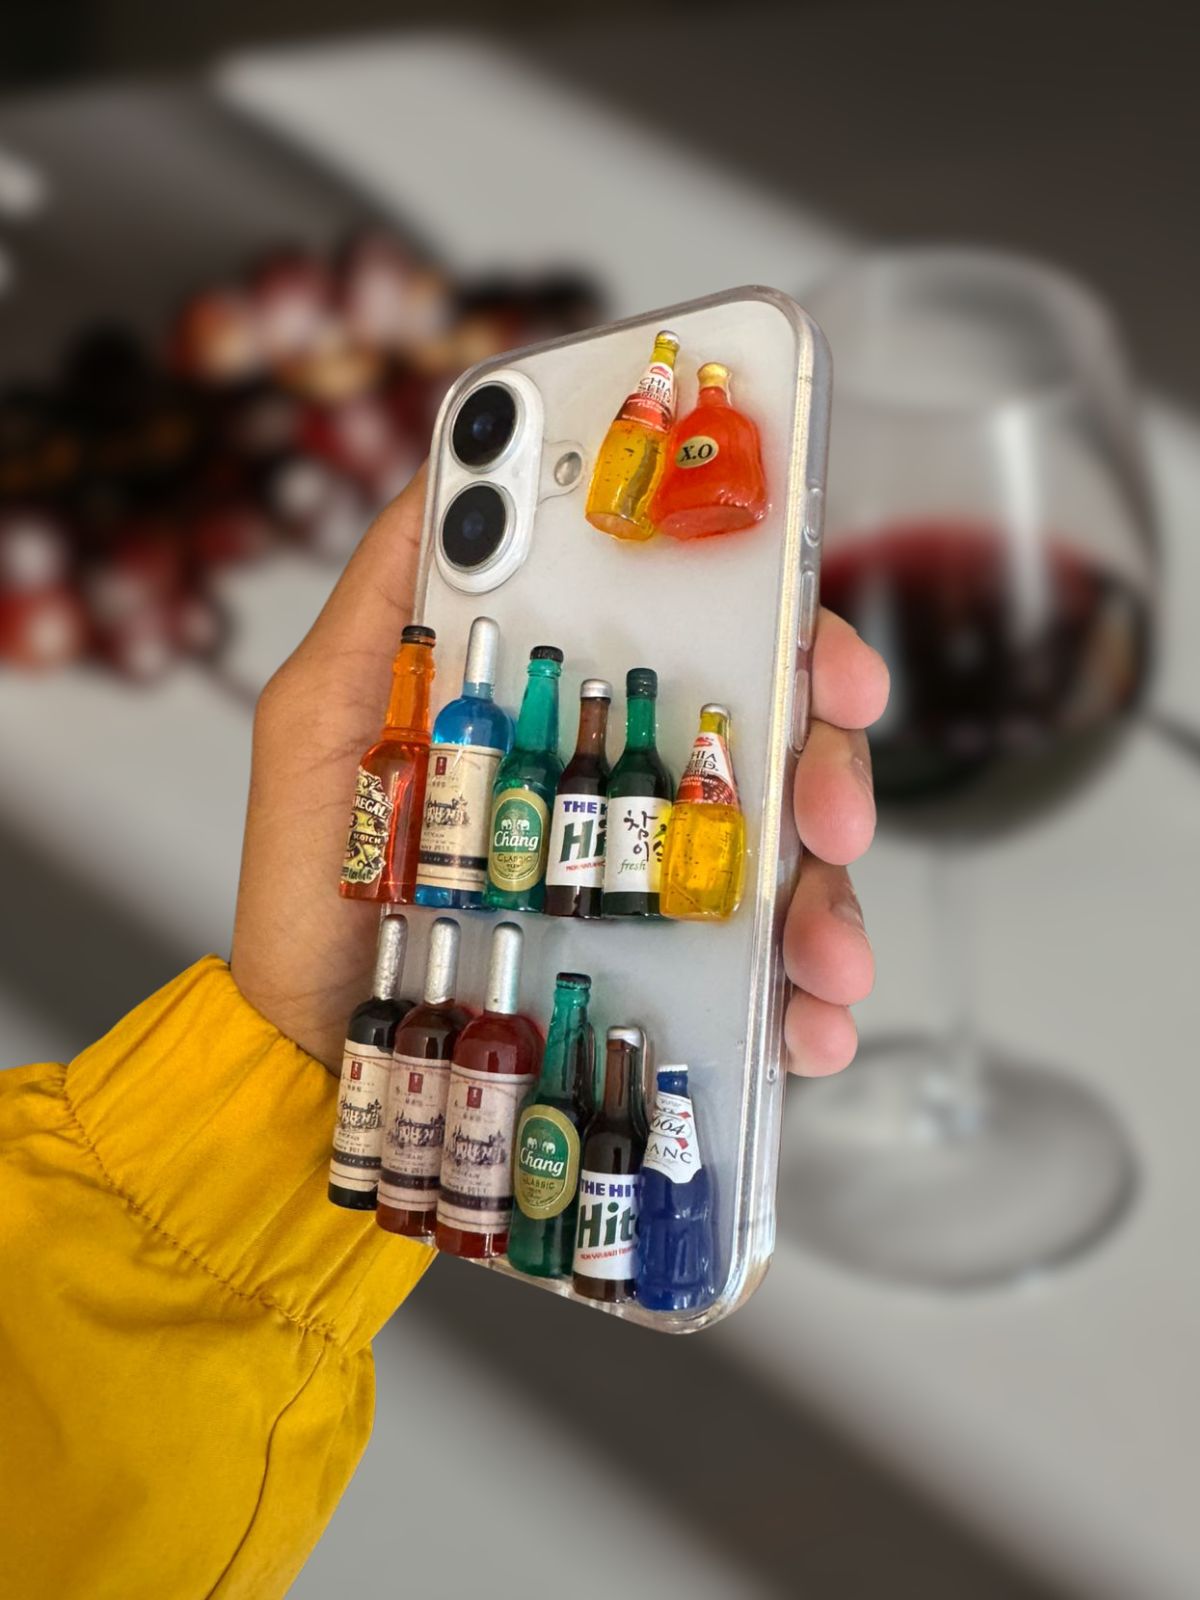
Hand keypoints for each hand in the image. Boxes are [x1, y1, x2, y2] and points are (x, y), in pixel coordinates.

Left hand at [232, 469, 887, 1074]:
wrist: (308, 1043)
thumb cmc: (311, 881)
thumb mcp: (324, 720)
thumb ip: (383, 606)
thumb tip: (448, 473)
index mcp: (579, 718)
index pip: (716, 650)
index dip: (795, 644)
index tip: (830, 671)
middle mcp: (632, 794)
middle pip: (779, 756)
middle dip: (833, 778)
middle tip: (830, 823)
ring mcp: (655, 889)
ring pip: (791, 872)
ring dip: (834, 909)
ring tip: (823, 966)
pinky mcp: (664, 982)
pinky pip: (763, 982)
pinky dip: (804, 1007)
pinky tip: (805, 1031)